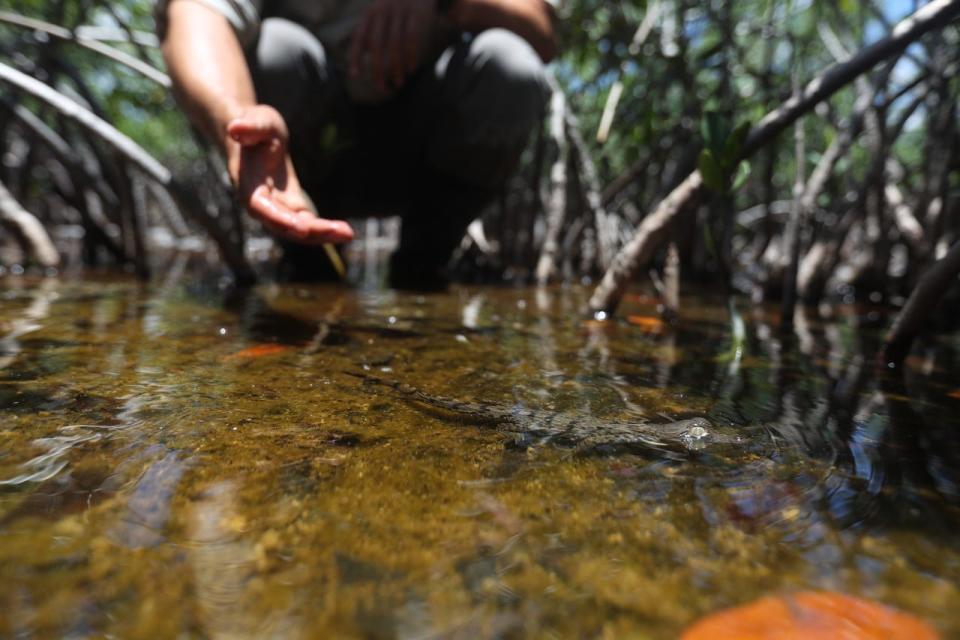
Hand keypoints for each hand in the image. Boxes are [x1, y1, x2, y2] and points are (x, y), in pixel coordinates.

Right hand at [226, 105, 353, 243]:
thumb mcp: (257, 121)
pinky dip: (323, 229)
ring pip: (298, 229)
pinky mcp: (291, 206)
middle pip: (285, 225)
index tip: (302, 228)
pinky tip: (343, 232)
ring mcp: (277, 208)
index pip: (262, 208)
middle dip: (312, 232)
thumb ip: (249, 127)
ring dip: (322, 235)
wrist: (256, 137)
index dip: (281, 219)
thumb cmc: (255, 127)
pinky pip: (306, 223)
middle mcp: (261, 203)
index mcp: (249, 185)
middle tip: (343, 232)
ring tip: (348, 234)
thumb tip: (235, 129)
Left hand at [349, 0, 434, 90]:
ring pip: (396, 44)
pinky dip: (411, 55)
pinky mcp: (417, 13)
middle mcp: (383, 10)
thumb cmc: (394, 4)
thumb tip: (358, 49)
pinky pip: (413, 38)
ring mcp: (400, 11)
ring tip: (398, 83)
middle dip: (378, 68)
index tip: (354, 76)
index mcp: (370, 13)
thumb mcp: (378, 11)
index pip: (359, 37)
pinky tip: (411, 69)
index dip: (355, 56)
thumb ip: (368, 28)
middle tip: (380, 88)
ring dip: (396, 67)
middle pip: (377, 44)